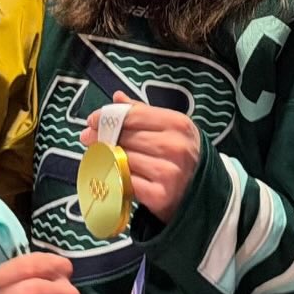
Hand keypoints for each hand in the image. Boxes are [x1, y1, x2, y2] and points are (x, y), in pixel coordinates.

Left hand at [79, 91, 200, 222]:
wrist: (205, 194)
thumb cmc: (183, 157)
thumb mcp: (171, 130)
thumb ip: (144, 113)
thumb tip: (117, 97)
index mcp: (179, 124)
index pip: (134, 115)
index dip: (108, 116)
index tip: (92, 120)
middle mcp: (176, 146)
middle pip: (126, 137)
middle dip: (103, 137)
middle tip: (89, 139)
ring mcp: (169, 172)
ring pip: (123, 158)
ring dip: (107, 157)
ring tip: (101, 156)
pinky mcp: (160, 195)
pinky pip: (126, 180)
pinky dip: (116, 177)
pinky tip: (113, 174)